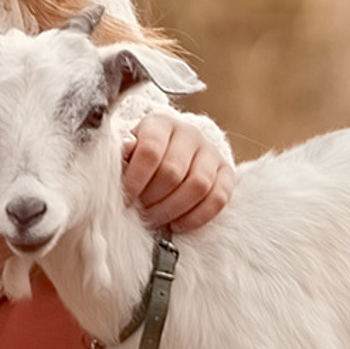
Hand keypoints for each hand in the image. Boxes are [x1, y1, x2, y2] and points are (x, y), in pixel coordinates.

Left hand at [123, 112, 234, 233]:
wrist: (170, 155)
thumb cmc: (142, 159)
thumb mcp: (127, 154)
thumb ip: (123, 156)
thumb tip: (126, 149)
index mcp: (160, 124)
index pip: (150, 151)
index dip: (135, 180)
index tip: (124, 200)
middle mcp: (189, 133)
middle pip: (173, 172)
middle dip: (152, 199)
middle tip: (139, 213)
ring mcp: (211, 152)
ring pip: (198, 186)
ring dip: (172, 210)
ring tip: (155, 219)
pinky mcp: (226, 172)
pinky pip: (218, 198)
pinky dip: (196, 217)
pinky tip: (177, 224)